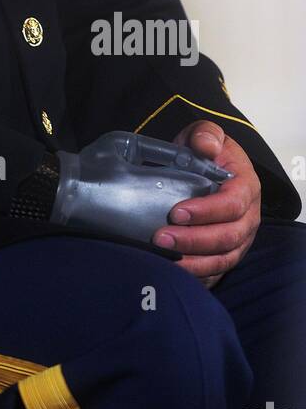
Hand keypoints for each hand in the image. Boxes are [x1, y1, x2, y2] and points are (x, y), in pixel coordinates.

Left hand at [151, 120, 260, 288]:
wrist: (206, 165)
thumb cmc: (206, 152)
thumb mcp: (205, 134)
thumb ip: (206, 134)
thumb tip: (206, 146)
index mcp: (246, 186)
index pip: (233, 203)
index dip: (207, 211)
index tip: (176, 212)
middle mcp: (249, 216)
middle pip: (228, 236)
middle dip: (194, 241)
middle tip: (160, 238)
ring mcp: (240, 238)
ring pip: (224, 258)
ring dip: (194, 261)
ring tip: (163, 255)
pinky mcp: (228, 252)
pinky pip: (218, 271)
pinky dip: (198, 274)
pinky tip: (176, 272)